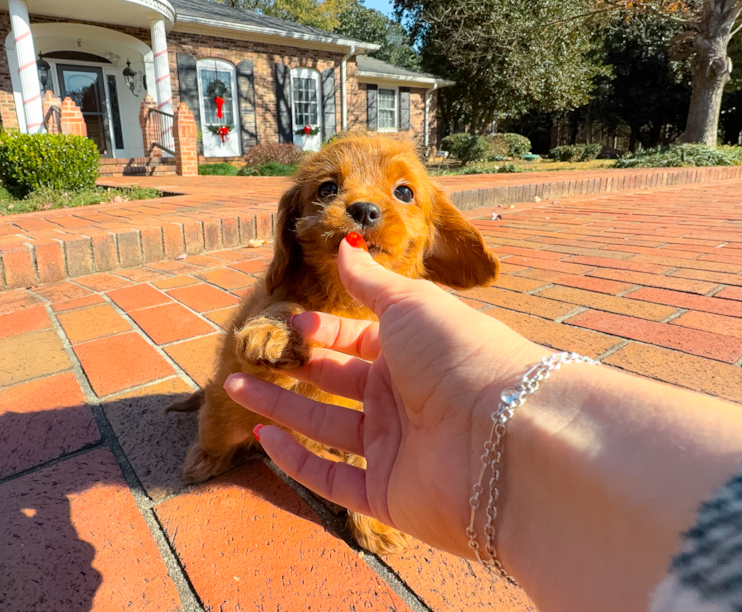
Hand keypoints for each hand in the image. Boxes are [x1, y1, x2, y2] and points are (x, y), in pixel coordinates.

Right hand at [224, 235, 548, 555]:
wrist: (506, 436)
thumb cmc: (460, 355)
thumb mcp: (411, 304)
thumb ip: (371, 282)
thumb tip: (346, 246)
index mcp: (413, 351)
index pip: (357, 339)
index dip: (323, 330)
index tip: (290, 323)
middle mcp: (403, 398)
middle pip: (336, 381)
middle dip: (293, 368)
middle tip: (249, 356)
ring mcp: (395, 448)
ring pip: (325, 427)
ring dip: (279, 408)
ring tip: (236, 386)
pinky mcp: (388, 495)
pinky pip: (333, 479)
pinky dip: (297, 461)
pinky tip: (264, 437)